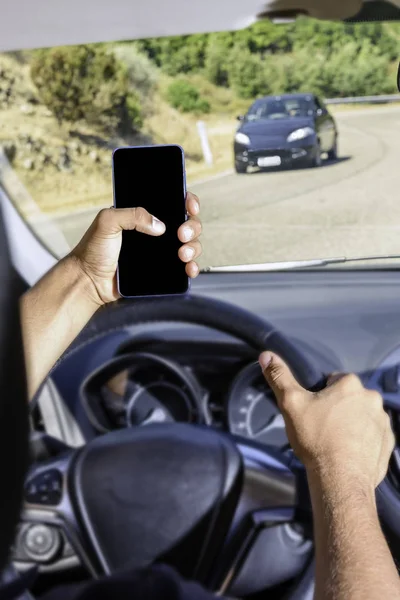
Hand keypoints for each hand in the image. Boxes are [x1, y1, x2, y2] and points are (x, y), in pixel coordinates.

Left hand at [71, 191, 201, 304]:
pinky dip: (192, 267)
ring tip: (182, 254)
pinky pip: (184, 267)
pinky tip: (188, 269)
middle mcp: (155, 232)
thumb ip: (131, 214)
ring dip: (194, 247)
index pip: (173, 202)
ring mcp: (160, 252)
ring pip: (190, 244)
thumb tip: (159, 226)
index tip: (189, 206)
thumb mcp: (107, 222)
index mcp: (143, 215)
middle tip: (181, 235)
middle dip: (192, 227)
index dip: (187, 201)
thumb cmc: (92, 250)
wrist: (88, 281)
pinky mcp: (162, 270)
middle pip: (188, 223)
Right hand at [259, 352, 394, 489]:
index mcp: (351, 384)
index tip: (313, 411)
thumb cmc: (315, 438)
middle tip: (322, 427)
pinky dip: (363, 441)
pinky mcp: (388, 444)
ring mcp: (383, 422)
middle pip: (349, 398)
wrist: (340, 479)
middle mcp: (372, 398)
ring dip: (352, 423)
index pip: (333, 380)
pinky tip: (348, 452)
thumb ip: (279, 377)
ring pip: (362, 416)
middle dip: (338, 408)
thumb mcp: (291, 404)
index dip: (320, 395)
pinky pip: (373, 436)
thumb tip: (266, 355)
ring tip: (335, 441)